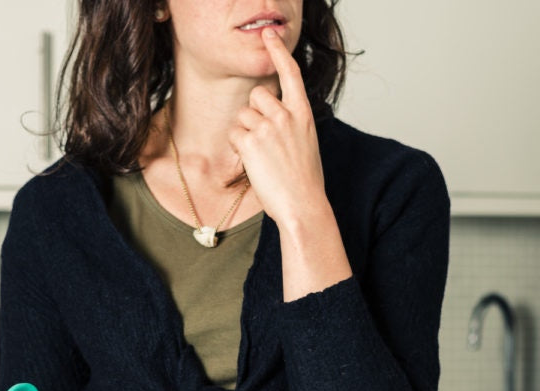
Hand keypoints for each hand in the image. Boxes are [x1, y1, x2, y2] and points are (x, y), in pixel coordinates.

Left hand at [227, 27, 325, 229]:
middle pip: (257, 95)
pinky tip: (253, 163)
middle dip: (254, 112)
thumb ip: (291, 122)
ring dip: (246, 133)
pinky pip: (234, 133)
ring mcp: (268, 128)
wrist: (303, 206)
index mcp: (304, 113)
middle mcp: (286, 115)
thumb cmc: (305, 180)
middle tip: (264, 140)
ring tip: (262, 156)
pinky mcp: (250, 143)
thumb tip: (270, 115)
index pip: (290, 73)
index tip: (269, 35)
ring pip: (243, 115)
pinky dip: (239, 148)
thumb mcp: (306, 142)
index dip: (278, 52)